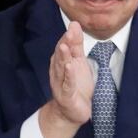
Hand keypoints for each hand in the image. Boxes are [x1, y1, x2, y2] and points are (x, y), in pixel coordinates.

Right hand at [38, 22, 93, 137]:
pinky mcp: (66, 95)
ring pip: (61, 68)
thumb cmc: (76, 86)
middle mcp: (58, 71)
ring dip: (63, 57)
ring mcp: (60, 83)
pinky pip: (67, 84)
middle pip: (61, 55)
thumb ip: (76, 45)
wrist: (71, 113)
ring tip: (65, 46)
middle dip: (65, 43)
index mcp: (62, 62)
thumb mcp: (79, 63)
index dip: (69, 36)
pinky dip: (68, 75)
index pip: (64, 46)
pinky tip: (70, 67)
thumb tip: (74, 24)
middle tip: (70, 32)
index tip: (74, 25)